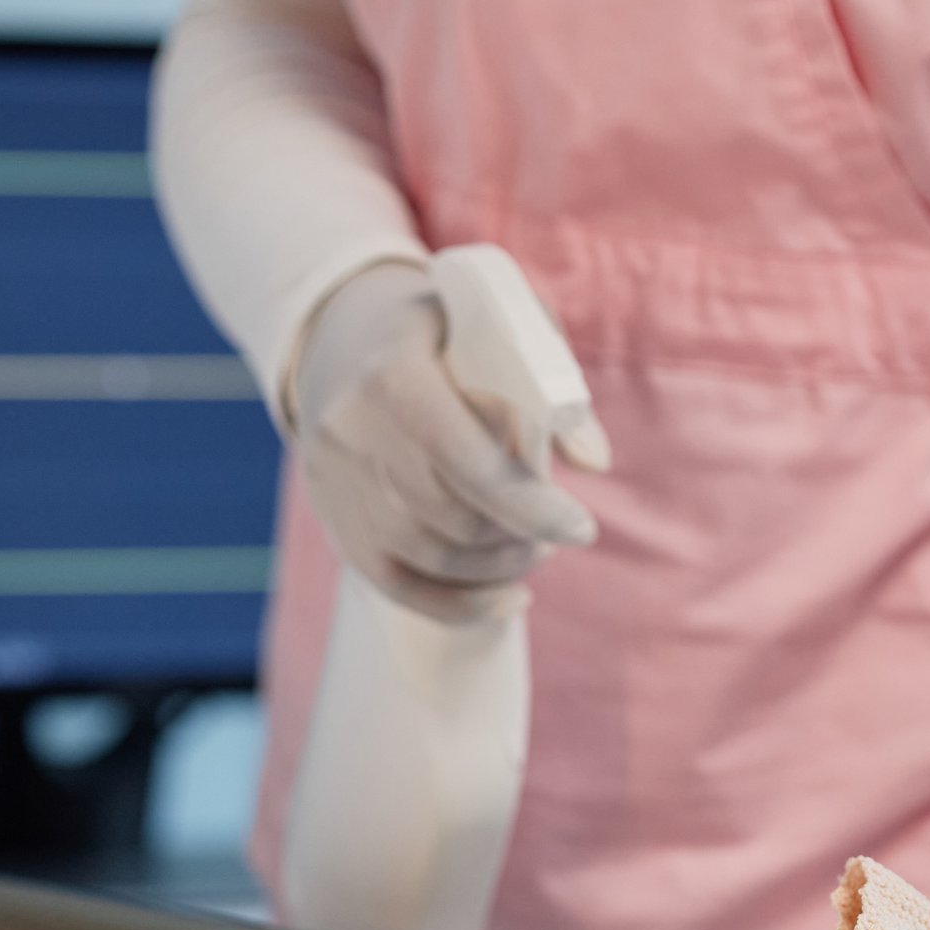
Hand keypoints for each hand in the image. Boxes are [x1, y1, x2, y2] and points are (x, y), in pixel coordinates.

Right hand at [291, 259, 599, 622]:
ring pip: (431, 556)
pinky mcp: (334, 519)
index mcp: (395, 374)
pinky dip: (462, 604)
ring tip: (532, 548)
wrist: (342, 340)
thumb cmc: (447, 330)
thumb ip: (554, 383)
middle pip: (453, 518)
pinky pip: (398, 587)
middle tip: (555, 532)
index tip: (582, 529)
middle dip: (519, 536)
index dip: (533, 508)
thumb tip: (594, 462)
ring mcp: (335, 481)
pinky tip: (512, 599)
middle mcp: (352, 431)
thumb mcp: (503, 324)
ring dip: (498, 566)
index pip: (470, 464)